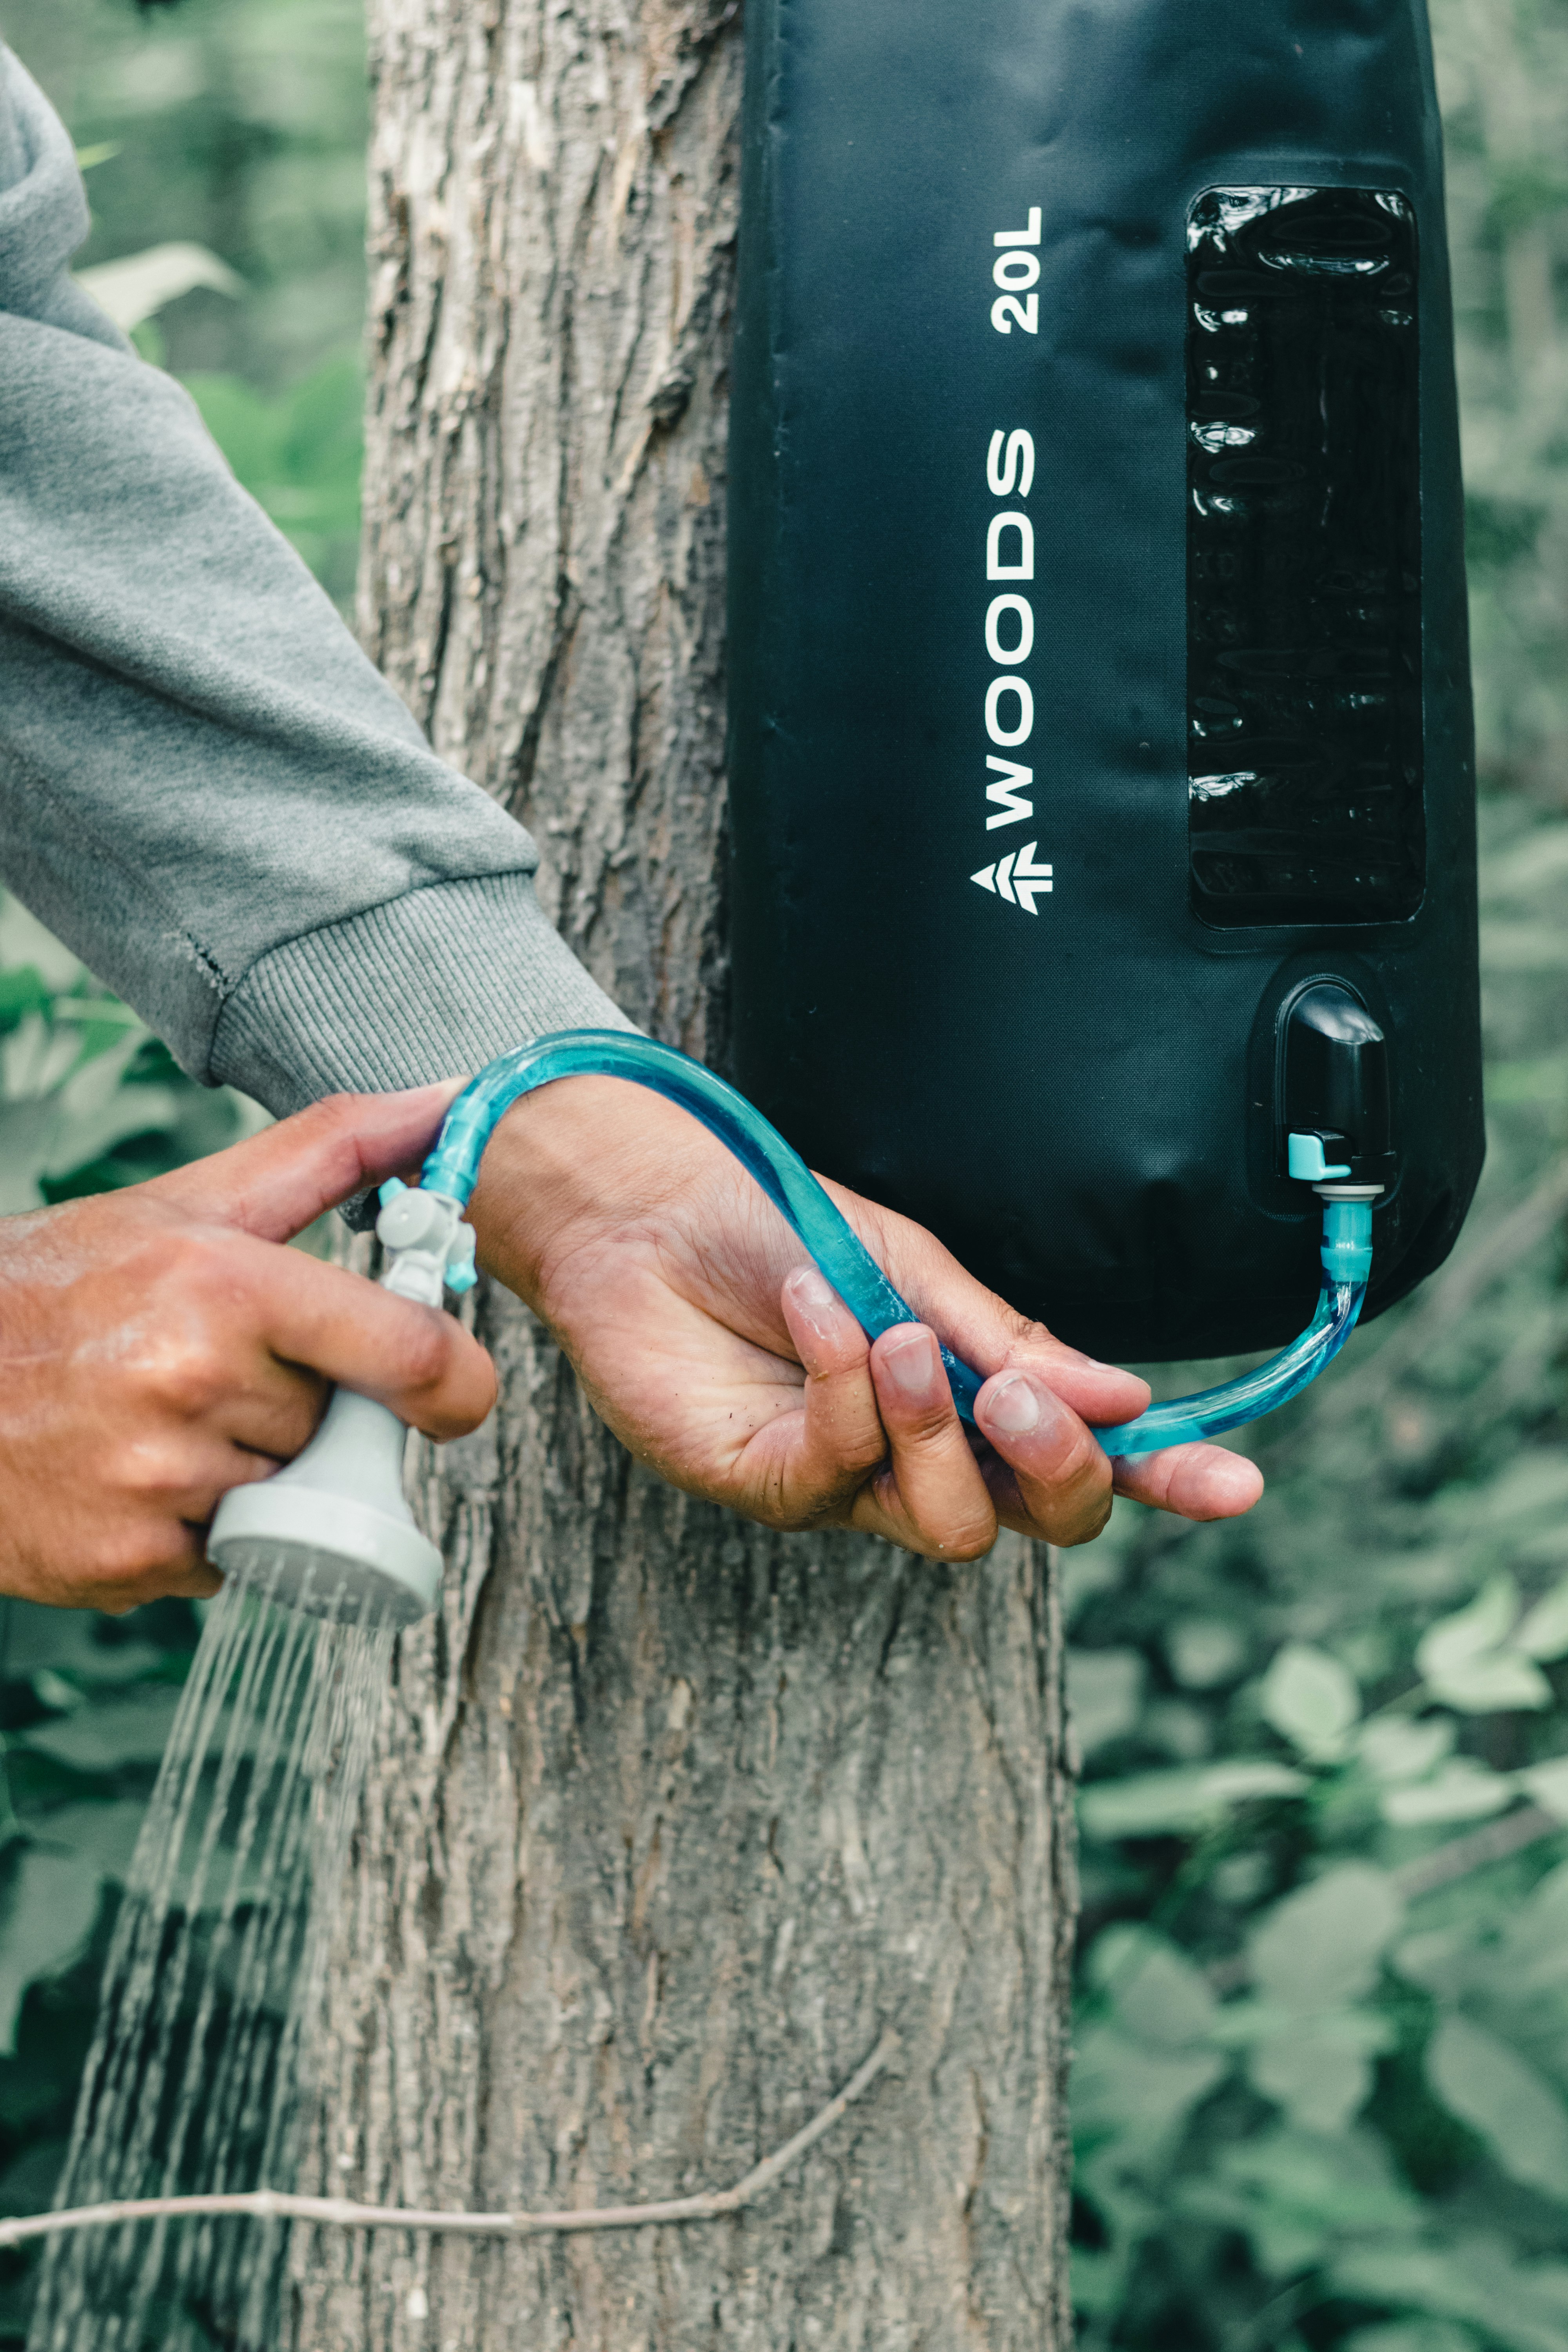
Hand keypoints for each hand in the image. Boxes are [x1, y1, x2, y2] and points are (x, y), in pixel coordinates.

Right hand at [0, 1087, 494, 1612]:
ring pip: (287, 1497)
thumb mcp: (194, 1201)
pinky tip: (135, 1476)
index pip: (411, 1354)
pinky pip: (229, 1560)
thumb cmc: (64, 1283)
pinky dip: (199, 1530)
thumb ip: (333, 1149)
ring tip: (163, 1421)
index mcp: (224, 1286)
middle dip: (301, 1407)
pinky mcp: (129, 1560)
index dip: (459, 1384)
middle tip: (217, 1374)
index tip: (454, 1391)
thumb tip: (447, 1097)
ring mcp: (159, 1482)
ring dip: (249, 1470)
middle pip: (337, 1426)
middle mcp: (194, 1383)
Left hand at [468, 1076, 1262, 1556]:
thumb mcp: (913, 1267)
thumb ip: (1011, 1341)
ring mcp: (844, 1483)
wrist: (650, 1202)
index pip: (1085, 1462)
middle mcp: (919, 1455)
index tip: (1239, 1488)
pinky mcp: (764, 1485)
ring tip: (896, 1336)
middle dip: (1055, 1467)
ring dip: (937, 1427)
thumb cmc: (780, 1225)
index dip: (1164, 1482)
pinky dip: (845, 1386)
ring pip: (947, 1524)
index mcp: (972, 1396)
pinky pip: (837, 1473)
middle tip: (1015, 1389)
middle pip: (1034, 1522)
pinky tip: (820, 1309)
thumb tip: (1130, 1402)